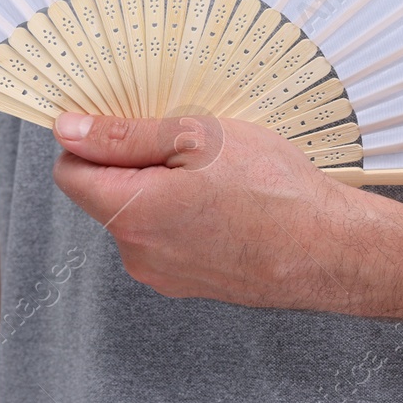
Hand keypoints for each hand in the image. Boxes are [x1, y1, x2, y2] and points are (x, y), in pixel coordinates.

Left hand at [50, 111, 402, 314]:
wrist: (334, 250)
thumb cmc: (275, 191)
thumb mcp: (196, 138)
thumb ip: (123, 136)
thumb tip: (68, 130)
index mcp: (131, 215)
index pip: (70, 172)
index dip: (90, 139)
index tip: (120, 120)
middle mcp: (139, 253)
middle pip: (105, 193)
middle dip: (133, 161)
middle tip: (184, 139)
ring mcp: (165, 274)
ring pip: (139, 214)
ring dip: (162, 186)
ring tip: (214, 171)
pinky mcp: (191, 282)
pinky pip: (168, 236)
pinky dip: (184, 213)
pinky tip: (225, 199)